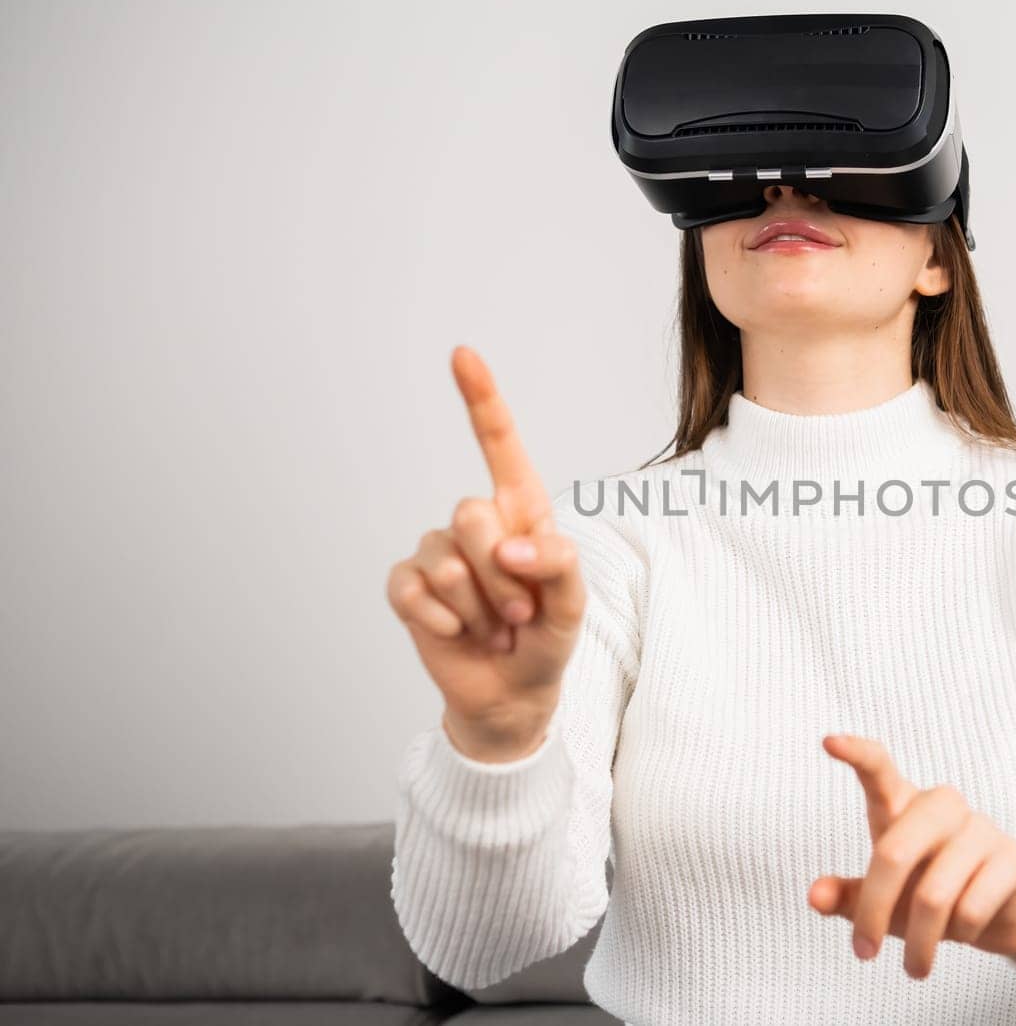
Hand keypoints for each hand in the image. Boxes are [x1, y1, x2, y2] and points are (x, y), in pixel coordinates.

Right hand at [385, 345, 587, 761]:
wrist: (511, 696)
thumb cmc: (548, 641)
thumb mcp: (573, 607)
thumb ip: (559, 567)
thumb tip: (512, 548)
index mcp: (521, 511)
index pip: (499, 445)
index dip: (480, 399)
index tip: (462, 354)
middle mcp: (475, 523)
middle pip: (471, 513)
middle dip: (501, 574)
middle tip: (519, 612)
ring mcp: (436, 552)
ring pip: (445, 561)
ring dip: (478, 607)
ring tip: (495, 627)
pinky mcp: (407, 588)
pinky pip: (412, 591)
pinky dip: (441, 622)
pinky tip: (458, 635)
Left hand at [809, 734, 1015, 979]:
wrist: (999, 915)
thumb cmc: (926, 895)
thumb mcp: (883, 898)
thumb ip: (848, 896)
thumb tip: (814, 896)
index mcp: (904, 805)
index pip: (878, 770)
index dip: (855, 754)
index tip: (828, 741)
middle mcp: (942, 806)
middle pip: (893, 852)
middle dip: (874, 912)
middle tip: (863, 953)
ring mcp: (980, 827)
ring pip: (933, 895)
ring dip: (919, 943)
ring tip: (915, 969)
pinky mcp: (1012, 856)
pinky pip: (972, 908)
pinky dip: (959, 936)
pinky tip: (963, 934)